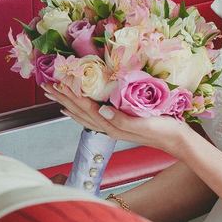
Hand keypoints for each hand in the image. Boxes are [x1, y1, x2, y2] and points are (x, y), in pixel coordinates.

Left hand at [44, 83, 191, 157]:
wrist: (176, 139)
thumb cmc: (162, 130)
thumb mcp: (143, 123)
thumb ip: (122, 119)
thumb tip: (101, 111)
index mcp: (111, 124)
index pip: (85, 106)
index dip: (70, 94)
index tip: (56, 82)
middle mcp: (107, 126)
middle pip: (78, 110)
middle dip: (61, 97)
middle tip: (45, 86)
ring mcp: (111, 126)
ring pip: (82, 113)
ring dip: (67, 103)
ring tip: (54, 94)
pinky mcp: (117, 123)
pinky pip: (92, 117)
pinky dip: (80, 111)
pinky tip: (75, 108)